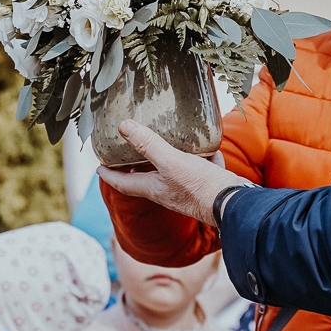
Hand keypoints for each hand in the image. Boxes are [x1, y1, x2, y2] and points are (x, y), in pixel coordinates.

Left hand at [96, 121, 249, 227]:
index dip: (109, 175)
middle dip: (134, 167)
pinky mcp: (205, 186)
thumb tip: (124, 127)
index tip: (98, 168)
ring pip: (171, 174)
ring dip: (164, 161)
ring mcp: (187, 191)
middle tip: (126, 154)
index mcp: (154, 188)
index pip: (123, 183)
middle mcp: (167, 192)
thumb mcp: (170, 161)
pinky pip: (197, 169)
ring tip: (161, 145)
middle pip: (145, 180)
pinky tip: (205, 147)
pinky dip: (198, 158)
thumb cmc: (200, 187)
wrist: (233, 203)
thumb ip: (148, 145)